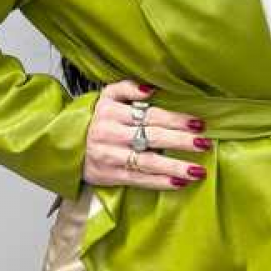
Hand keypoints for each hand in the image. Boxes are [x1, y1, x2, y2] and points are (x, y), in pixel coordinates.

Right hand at [82, 80, 210, 189]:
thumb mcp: (106, 96)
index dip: (175, 120)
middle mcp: (110, 133)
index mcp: (112, 111)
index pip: (150, 115)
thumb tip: (151, 89)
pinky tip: (178, 183)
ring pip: (146, 162)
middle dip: (181, 141)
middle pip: (152, 137)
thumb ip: (127, 88)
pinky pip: (138, 179)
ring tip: (197, 170)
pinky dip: (159, 182)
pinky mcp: (108, 175)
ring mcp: (109, 156)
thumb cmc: (96, 120)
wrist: (65, 145)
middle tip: (204, 144)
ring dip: (174, 167)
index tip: (198, 124)